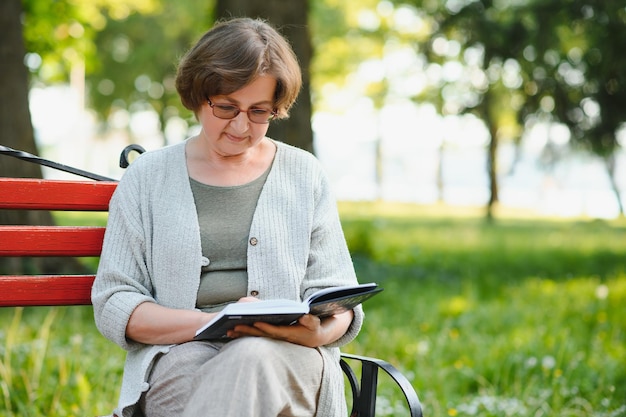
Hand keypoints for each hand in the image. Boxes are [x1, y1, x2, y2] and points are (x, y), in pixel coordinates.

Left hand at [227, 310, 353, 347]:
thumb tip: (305, 315)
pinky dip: (244, 333)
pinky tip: (233, 331)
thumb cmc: (313, 327)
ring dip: (242, 334)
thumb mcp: (315, 323)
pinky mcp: (270, 336)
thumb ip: (310, 320)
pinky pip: (255, 335)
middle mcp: (279, 338)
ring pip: (256, 337)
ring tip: (228, 330)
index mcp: (289, 334)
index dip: (265, 328)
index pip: (275, 331)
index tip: (255, 323)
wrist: (314, 337)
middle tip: (233, 327)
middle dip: (247, 331)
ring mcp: (274, 338)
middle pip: (261, 335)